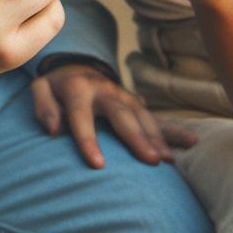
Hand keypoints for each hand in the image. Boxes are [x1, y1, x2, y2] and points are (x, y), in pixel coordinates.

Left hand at [29, 62, 194, 167]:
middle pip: (122, 115)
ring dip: (157, 137)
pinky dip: (174, 130)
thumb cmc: (55, 87)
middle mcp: (105, 90)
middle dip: (137, 137)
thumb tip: (55, 130)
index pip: (81, 115)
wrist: (76, 67)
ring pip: (143, 116)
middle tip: (151, 161)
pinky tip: (192, 142)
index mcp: (78, 87)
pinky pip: (157, 117)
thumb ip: (43, 107)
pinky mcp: (136, 104)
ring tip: (167, 160)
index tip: (98, 166)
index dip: (88, 140)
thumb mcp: (40, 89)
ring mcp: (124, 96)